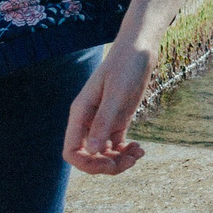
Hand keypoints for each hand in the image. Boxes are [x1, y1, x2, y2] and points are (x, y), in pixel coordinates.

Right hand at [62, 39, 154, 174]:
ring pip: (103, 153)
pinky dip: (126, 152)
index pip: (72, 151)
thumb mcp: (117, 93)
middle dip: (106, 166)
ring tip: (139, 154)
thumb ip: (104, 121)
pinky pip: (116, 145)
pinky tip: (140, 149)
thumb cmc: (126, 64)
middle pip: (88, 156)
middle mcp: (88, 120)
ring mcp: (103, 121)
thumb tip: (93, 151)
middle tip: (130, 162)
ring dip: (119, 160)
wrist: (140, 47)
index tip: (108, 165)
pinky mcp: (118, 119)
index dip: (86, 164)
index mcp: (81, 113)